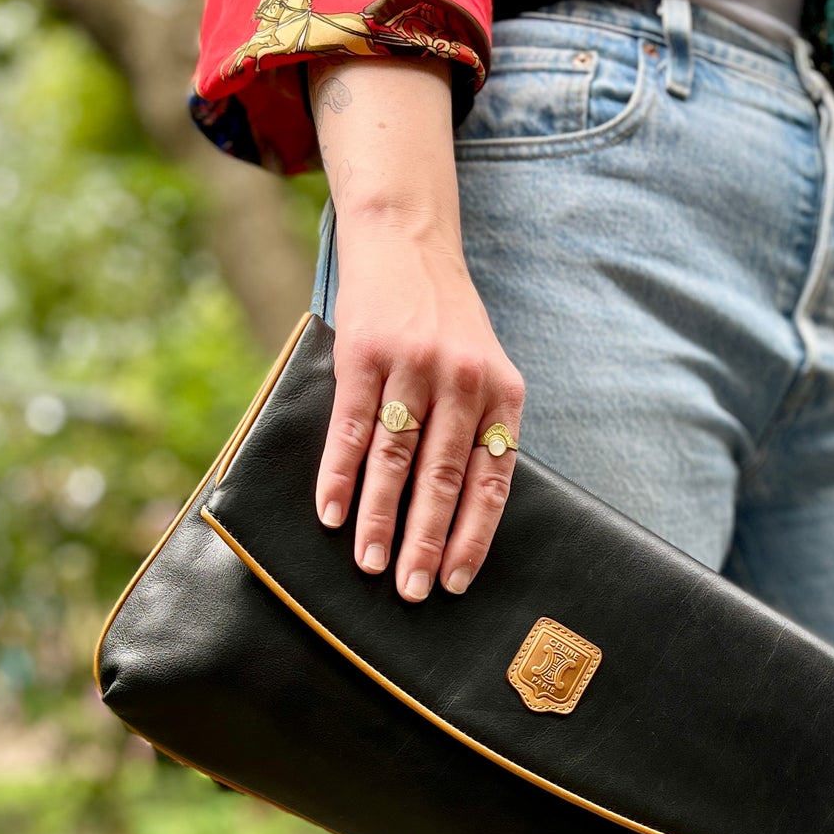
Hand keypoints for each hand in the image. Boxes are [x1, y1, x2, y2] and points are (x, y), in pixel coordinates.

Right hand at [308, 55, 524, 601]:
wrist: (408, 241)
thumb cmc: (446, 324)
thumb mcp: (482, 370)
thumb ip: (479, 429)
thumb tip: (459, 517)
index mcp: (502, 393)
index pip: (492, 480)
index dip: (473, 536)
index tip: (456, 582)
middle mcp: (463, 380)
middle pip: (443, 478)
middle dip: (426, 541)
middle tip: (412, 591)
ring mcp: (413, 365)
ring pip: (395, 459)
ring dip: (378, 519)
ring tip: (368, 564)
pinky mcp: (364, 352)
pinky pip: (351, 427)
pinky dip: (339, 475)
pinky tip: (331, 514)